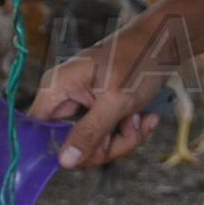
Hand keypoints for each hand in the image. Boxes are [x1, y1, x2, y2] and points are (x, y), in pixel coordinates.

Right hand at [30, 19, 175, 169]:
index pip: (36, 130)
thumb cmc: (139, 60)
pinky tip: (145, 116)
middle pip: (70, 145)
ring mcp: (83, 106)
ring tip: (139, 118)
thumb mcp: (115, 100)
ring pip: (93, 145)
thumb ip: (89, 132)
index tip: (82, 155)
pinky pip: (108, 137)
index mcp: (56, 88)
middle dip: (104, 145)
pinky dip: (130, 132)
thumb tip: (64, 161)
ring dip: (123, 138)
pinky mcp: (100, 111)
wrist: (166, 42)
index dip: (54, 148)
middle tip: (127, 128)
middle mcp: (65, 98)